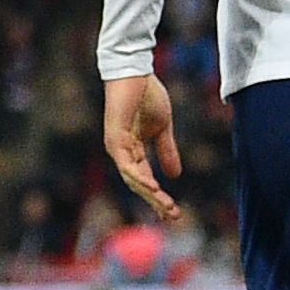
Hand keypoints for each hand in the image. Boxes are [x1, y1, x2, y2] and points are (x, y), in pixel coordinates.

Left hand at [103, 74, 183, 221]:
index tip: (173, 213)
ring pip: (131, 178)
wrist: (136, 72)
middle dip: (156, 201)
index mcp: (132, 151)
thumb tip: (175, 175)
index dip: (158, 197)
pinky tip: (151, 187)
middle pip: (138, 184)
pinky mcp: (115, 136)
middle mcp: (122, 152)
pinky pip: (126, 162)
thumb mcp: (162, 128)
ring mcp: (116, 145)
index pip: (145, 180)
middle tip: (174, 217)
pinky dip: (138, 176)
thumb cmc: (146, 97)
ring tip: (166, 206)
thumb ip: (166, 150)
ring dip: (150, 193)